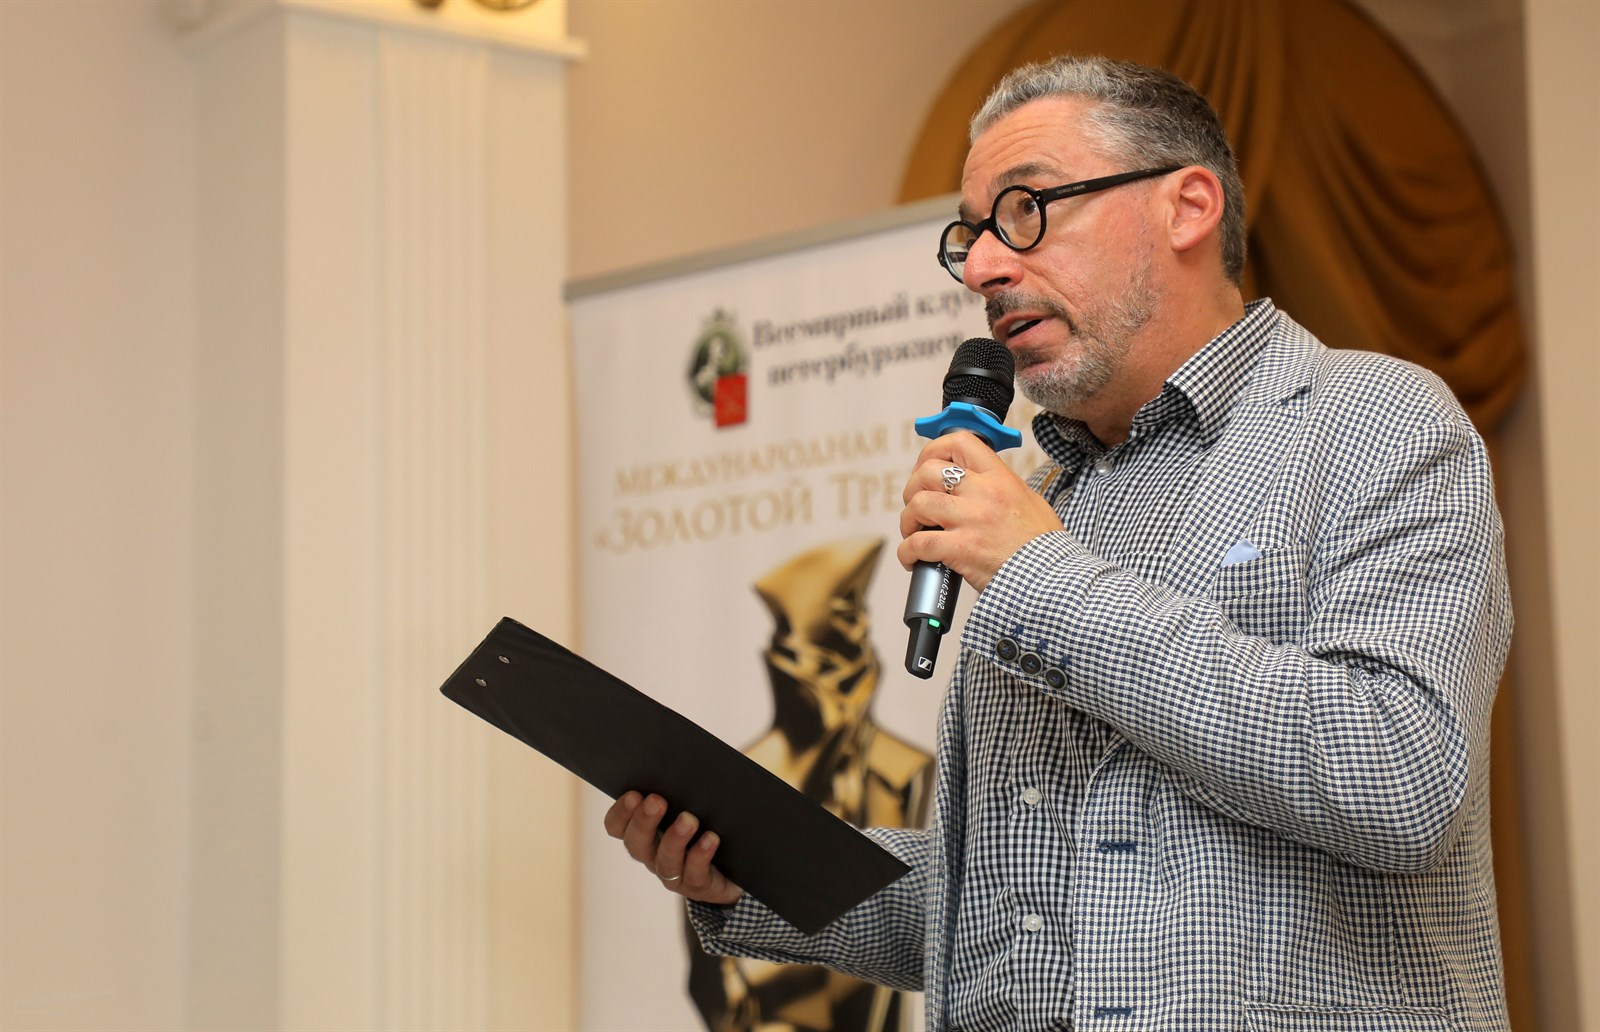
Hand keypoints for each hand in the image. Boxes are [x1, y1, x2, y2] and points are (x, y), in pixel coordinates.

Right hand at [603, 791, 743, 905]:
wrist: (738, 865)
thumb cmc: (710, 822)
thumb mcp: (693, 801)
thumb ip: (682, 786)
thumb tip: (684, 759)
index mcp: (645, 832)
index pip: (617, 827)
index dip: (620, 813)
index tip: (634, 794)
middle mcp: (653, 855)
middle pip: (636, 844)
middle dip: (644, 821)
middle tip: (657, 800)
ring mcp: (675, 874)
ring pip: (665, 861)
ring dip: (674, 838)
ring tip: (689, 819)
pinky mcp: (699, 885)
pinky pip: (695, 874)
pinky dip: (701, 855)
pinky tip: (711, 838)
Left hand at [898, 431, 1062, 592]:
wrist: (1052, 577)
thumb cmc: (1042, 546)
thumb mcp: (1029, 501)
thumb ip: (1001, 488)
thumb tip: (976, 484)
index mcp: (1000, 478)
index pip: (960, 443)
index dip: (934, 450)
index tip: (925, 464)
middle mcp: (983, 493)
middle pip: (928, 472)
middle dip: (913, 488)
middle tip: (917, 506)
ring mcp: (970, 519)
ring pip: (918, 504)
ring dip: (908, 520)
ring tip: (913, 533)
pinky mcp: (961, 548)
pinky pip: (918, 543)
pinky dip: (907, 552)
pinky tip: (912, 560)